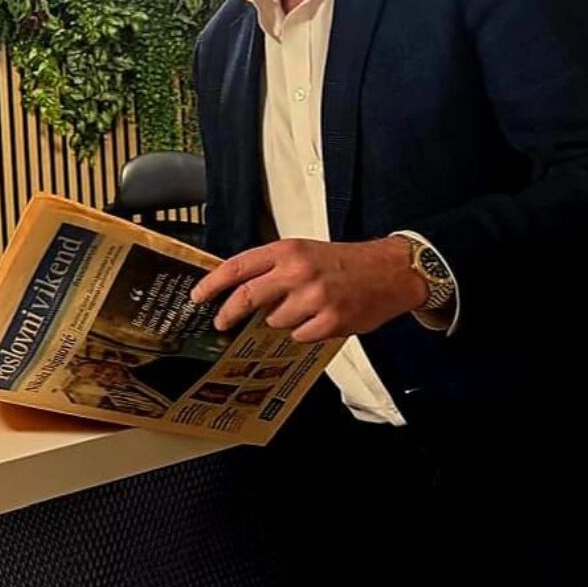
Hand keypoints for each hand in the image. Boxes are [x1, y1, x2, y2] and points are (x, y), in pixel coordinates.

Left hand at [189, 236, 427, 343]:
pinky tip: (320, 318)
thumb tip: (236, 287)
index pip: (237, 266)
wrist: (389, 271)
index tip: (198, 296)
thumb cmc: (343, 262)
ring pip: (274, 321)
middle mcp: (297, 272)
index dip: (212, 284)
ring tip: (302, 308)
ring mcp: (314, 298)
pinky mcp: (330, 321)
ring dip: (281, 320)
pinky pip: (299, 335)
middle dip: (229, 313)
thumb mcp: (303, 251)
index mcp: (287, 251)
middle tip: (221, 322)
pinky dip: (304, 331)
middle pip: (247, 297)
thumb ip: (271, 266)